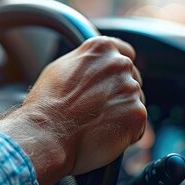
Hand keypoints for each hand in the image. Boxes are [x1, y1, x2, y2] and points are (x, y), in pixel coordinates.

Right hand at [0, 36, 145, 184]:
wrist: (47, 132)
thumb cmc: (46, 105)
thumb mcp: (60, 69)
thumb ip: (84, 64)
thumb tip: (92, 69)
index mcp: (101, 48)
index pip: (125, 53)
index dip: (117, 72)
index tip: (112, 83)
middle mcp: (119, 64)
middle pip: (132, 79)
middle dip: (119, 95)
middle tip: (97, 111)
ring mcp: (130, 88)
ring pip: (135, 103)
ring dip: (122, 115)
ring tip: (95, 125)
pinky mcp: (137, 113)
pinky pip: (138, 126)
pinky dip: (125, 134)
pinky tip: (103, 136)